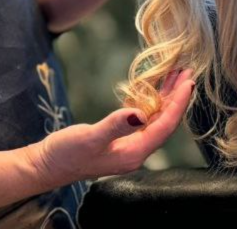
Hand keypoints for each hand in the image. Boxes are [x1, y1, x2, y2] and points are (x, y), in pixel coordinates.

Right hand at [26, 69, 193, 187]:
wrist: (47, 164)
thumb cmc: (67, 153)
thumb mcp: (90, 137)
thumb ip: (116, 125)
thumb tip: (140, 114)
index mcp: (134, 153)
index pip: (164, 127)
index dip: (178, 104)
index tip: (188, 83)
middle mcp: (136, 151)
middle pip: (164, 121)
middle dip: (177, 97)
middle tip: (187, 72)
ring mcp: (128, 145)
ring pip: (155, 119)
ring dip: (166, 97)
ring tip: (175, 75)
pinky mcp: (120, 139)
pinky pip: (143, 119)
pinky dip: (150, 101)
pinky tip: (152, 89)